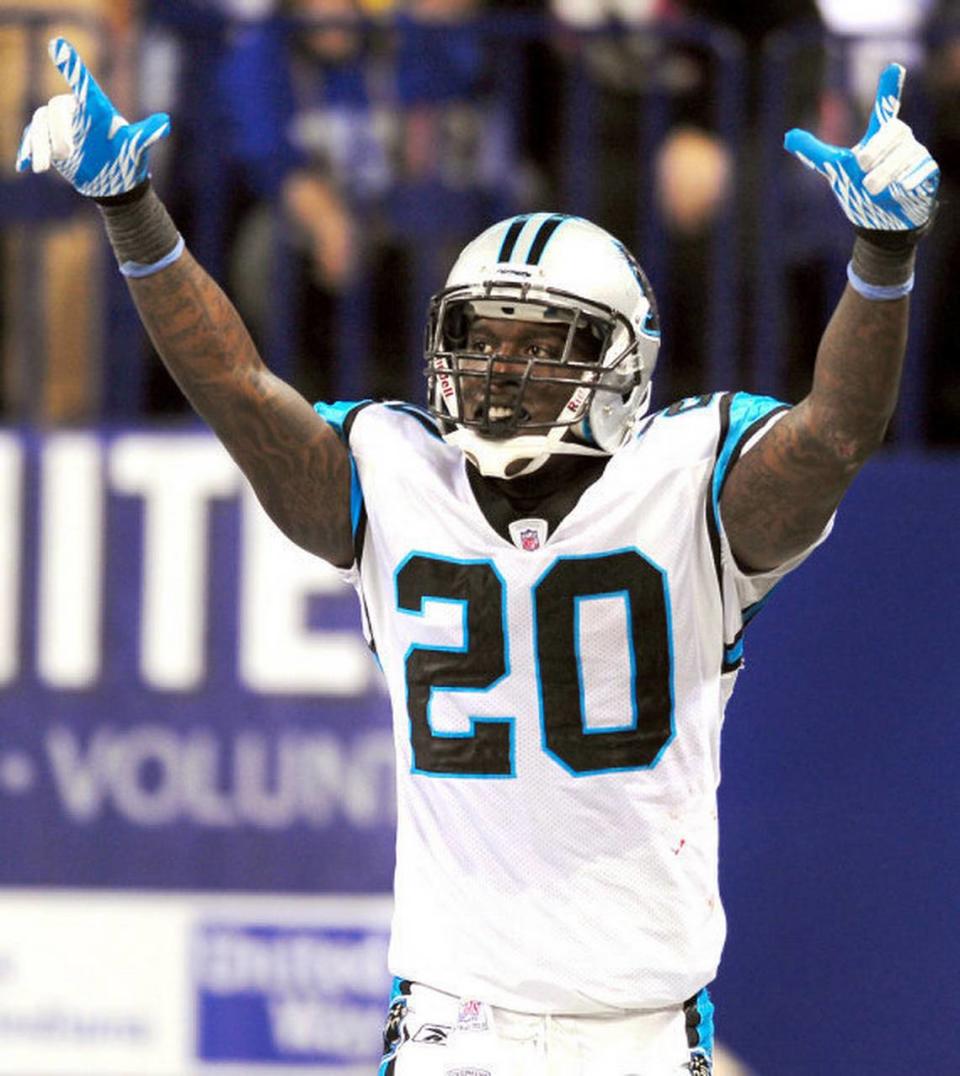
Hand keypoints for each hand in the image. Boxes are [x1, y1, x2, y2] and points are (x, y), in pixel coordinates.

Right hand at [16, 37, 169, 197]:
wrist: (116, 183)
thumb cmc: (127, 161)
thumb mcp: (136, 149)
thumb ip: (147, 135)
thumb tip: (166, 123)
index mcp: (95, 109)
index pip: (82, 84)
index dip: (72, 66)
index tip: (58, 44)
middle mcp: (75, 113)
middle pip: (55, 108)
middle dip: (58, 129)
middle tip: (68, 153)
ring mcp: (59, 128)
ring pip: (40, 124)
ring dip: (39, 143)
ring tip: (43, 168)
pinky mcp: (49, 143)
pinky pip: (33, 140)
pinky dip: (28, 150)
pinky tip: (25, 165)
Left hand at [784, 64, 938, 230]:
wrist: (884, 219)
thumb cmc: (861, 189)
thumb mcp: (836, 170)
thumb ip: (815, 153)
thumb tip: (787, 136)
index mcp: (880, 134)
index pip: (885, 107)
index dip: (888, 89)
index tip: (893, 67)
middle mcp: (901, 139)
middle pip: (892, 133)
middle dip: (875, 152)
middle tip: (862, 168)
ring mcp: (917, 153)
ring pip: (901, 158)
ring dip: (883, 178)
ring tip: (874, 189)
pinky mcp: (929, 171)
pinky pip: (915, 175)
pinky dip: (901, 188)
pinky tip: (899, 192)